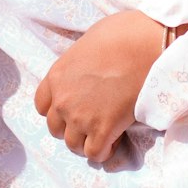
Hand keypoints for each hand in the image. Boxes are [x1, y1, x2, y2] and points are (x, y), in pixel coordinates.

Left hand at [34, 9, 163, 162]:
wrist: (145, 45)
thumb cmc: (122, 34)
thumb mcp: (88, 42)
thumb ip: (79, 64)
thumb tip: (89, 69)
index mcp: (57, 75)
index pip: (42, 105)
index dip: (57, 109)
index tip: (72, 108)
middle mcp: (63, 99)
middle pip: (55, 128)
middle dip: (70, 127)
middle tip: (90, 121)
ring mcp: (81, 117)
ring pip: (73, 145)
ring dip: (86, 141)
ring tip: (103, 132)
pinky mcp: (103, 130)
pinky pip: (95, 153)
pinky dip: (104, 151)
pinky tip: (114, 139)